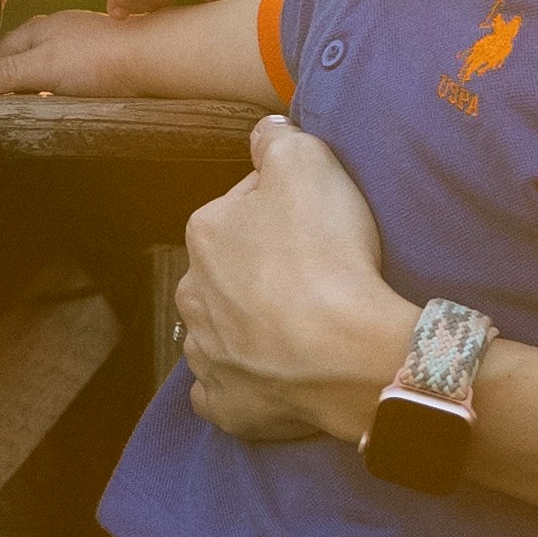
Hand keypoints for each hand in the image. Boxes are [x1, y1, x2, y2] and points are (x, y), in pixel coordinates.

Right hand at [0, 4, 172, 96]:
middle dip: (19, 81)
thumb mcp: (42, 69)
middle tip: (17, 107)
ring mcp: (85, 43)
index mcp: (40, 28)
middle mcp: (61, 31)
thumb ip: (7, 75)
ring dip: (45, 87)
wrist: (152, 58)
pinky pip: (77, 74)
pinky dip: (69, 88)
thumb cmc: (98, 60)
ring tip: (46, 108)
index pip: (3, 51)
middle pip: (28, 57)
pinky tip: (77, 101)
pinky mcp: (106, 57)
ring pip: (53, 66)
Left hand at [171, 116, 416, 448]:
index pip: (241, 209)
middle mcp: (190, 294)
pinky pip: (225, 390)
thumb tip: (265, 131)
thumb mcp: (307, 162)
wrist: (346, 352)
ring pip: (220, 331)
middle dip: (259, 272)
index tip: (316, 225)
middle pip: (227, 272)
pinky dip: (244, 384)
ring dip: (248, 328)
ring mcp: (206, 355)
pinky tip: (274, 377)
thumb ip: (277, 138)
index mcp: (204, 232)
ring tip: (300, 329)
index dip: (282, 213)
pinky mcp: (227, 405)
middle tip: (314, 277)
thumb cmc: (326, 254)